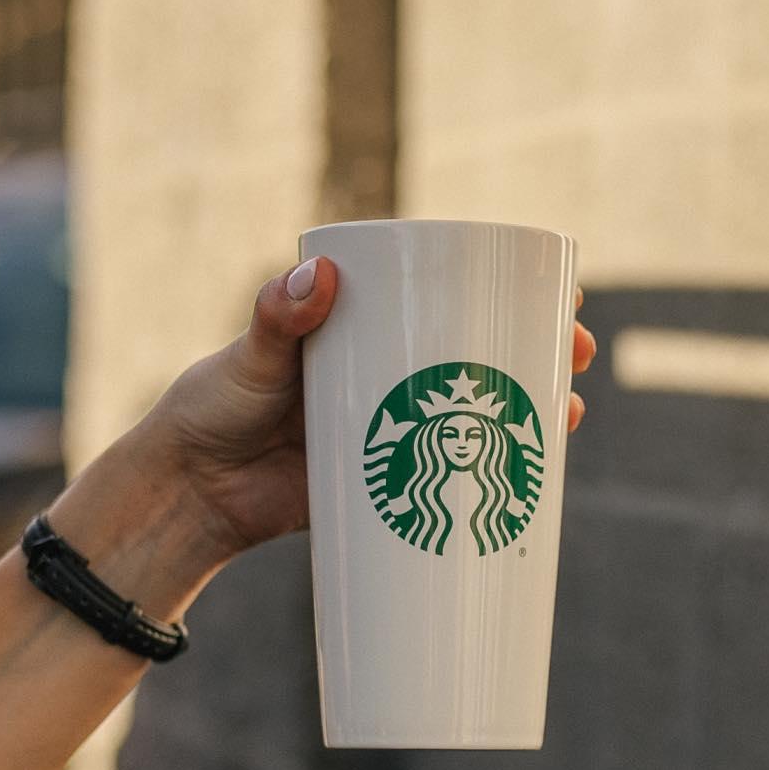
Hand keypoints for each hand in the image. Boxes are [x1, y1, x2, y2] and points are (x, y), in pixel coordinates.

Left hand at [71, 257, 598, 575]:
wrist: (192, 495)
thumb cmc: (214, 407)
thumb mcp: (250, 358)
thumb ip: (276, 318)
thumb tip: (316, 274)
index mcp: (367, 329)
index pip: (449, 298)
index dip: (510, 292)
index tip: (558, 289)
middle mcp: (392, 373)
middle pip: (482, 355)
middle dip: (540, 352)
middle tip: (576, 353)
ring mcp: (399, 430)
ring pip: (481, 413)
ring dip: (534, 410)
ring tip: (571, 412)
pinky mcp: (392, 484)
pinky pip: (456, 476)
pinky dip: (498, 474)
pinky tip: (540, 477)